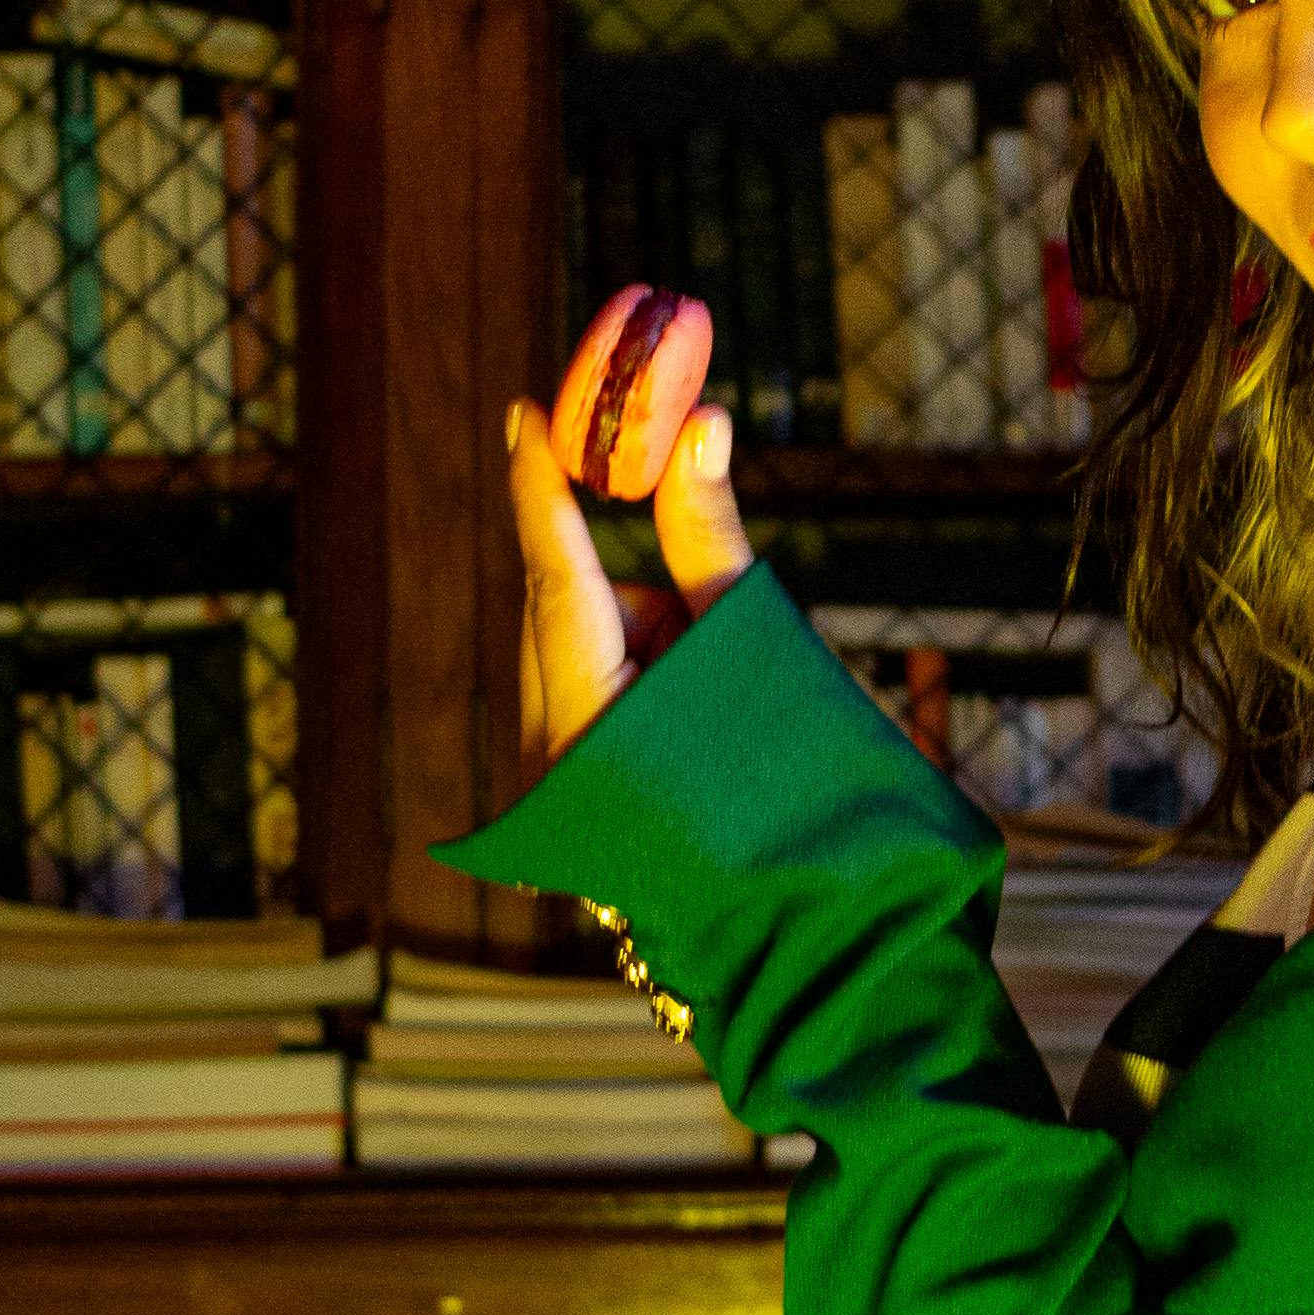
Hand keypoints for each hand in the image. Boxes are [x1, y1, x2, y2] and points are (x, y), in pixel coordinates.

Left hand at [508, 393, 752, 783]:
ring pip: (575, 641)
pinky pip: (587, 678)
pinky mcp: (564, 774)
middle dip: (622, 566)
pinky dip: (635, 661)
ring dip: (638, 625)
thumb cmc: (781, 774)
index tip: (525, 410)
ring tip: (715, 680)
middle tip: (665, 501)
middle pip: (561, 603)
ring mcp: (550, 766)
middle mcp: (549, 747)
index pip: (555, 573)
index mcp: (590, 721)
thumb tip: (699, 426)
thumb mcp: (750, 643)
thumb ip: (708, 536)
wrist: (789, 905)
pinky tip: (688, 702)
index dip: (540, 485)